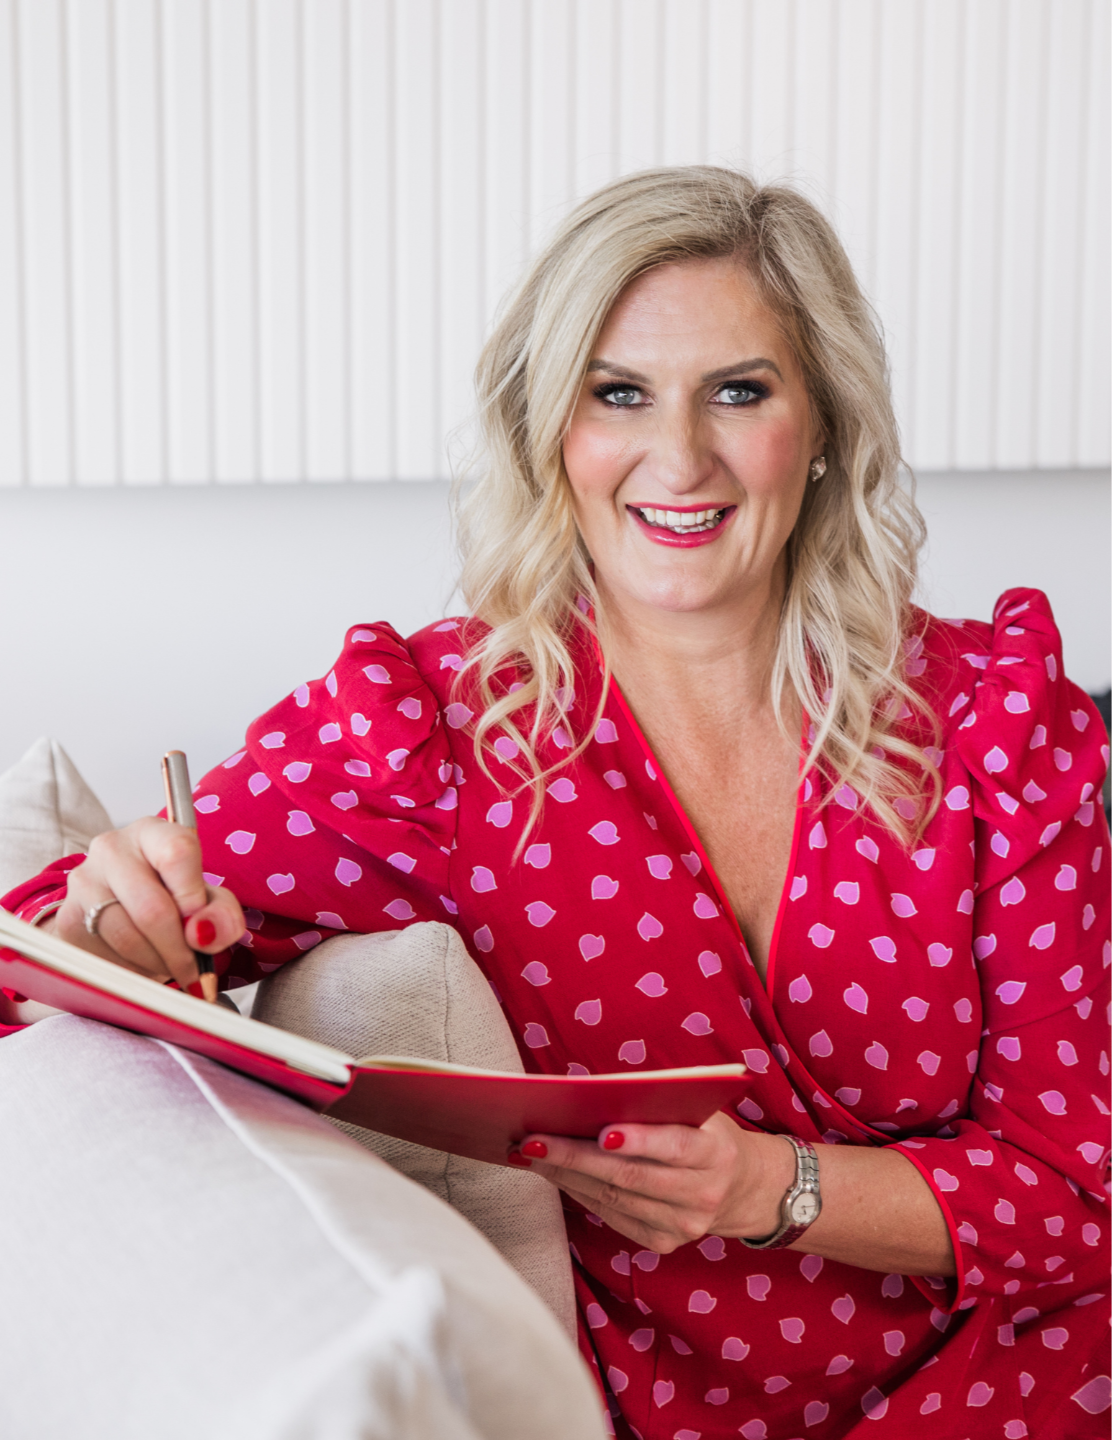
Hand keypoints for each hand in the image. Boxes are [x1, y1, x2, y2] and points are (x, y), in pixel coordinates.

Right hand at [48, 817, 245, 991]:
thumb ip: (220, 913)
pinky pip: (105, 955)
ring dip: (157, 964)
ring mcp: (84, 882)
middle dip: (179, 950)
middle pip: (151, 907)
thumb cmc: (174, 895)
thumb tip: (205, 934)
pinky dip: (132, 970)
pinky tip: (144, 964)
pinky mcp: (68, 918)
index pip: (177, 853)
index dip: (193, 899)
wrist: (125, 905)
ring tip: (170, 966)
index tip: (202, 928)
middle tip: (194, 971)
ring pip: (127, 937)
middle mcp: (112, 849)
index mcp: (153, 832)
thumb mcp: (208, 898)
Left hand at [511, 1112, 794, 1254]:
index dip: (640, 1140)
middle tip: (533, 1139)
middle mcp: (703, 1195)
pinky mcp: (664, 1243)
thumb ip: (658, 1104)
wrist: (741, 1186)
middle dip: (576, 1157)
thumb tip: (592, 1096)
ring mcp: (683, 1226)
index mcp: (717, 1154)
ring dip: (566, 1175)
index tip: (602, 1131)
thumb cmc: (706, 1132)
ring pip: (613, 1199)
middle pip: (631, 1177)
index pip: (676, 1148)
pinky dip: (579, 1192)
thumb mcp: (698, 1111)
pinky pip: (611, 1216)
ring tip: (531, 1152)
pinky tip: (555, 1173)